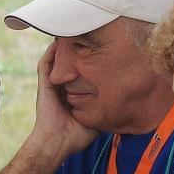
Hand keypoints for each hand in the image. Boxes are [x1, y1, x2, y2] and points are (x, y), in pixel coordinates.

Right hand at [28, 42, 98, 159]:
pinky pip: (46, 62)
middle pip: (68, 61)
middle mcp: (61, 85)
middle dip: (76, 49)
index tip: (101, 49)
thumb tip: (128, 103)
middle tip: (88, 35)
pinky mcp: (45, 82)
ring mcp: (52, 83)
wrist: (58, 141)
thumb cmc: (78, 134)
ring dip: (63, 46)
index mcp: (71, 92)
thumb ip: (108, 107)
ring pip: (56, 59)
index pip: (80, 71)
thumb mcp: (98, 117)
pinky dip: (52, 51)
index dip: (88, 59)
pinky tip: (59, 40)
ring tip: (73, 31)